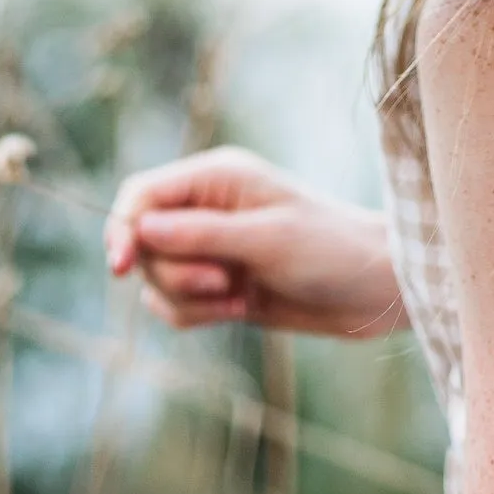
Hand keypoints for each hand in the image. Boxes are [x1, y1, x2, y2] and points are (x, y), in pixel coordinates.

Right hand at [106, 146, 406, 338]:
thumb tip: (138, 228)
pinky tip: (242, 308)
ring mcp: (211, 248)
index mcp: (217, 178)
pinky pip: (176, 307)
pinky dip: (199, 316)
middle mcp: (207, 209)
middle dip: (175, 273)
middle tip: (225, 279)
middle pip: (143, 244)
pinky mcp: (218, 285)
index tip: (120, 268)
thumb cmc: (330, 250)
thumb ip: (201, 235)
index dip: (121, 227)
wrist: (373, 290)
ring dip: (191, 298)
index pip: (141, 194)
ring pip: (157, 280)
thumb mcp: (266, 240)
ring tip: (240, 295)